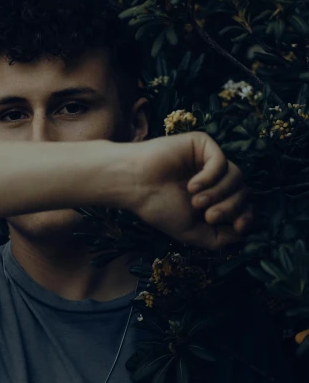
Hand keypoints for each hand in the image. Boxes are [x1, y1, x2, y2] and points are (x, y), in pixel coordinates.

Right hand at [115, 131, 253, 250]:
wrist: (134, 185)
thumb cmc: (159, 208)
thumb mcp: (193, 232)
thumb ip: (220, 238)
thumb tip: (245, 234)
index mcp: (214, 197)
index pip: (244, 205)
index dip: (247, 217)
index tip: (237, 227)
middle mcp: (215, 178)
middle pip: (243, 192)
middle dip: (230, 207)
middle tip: (207, 215)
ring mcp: (209, 160)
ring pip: (236, 177)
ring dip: (219, 193)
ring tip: (195, 201)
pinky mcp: (202, 144)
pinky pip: (221, 161)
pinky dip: (210, 177)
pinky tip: (192, 185)